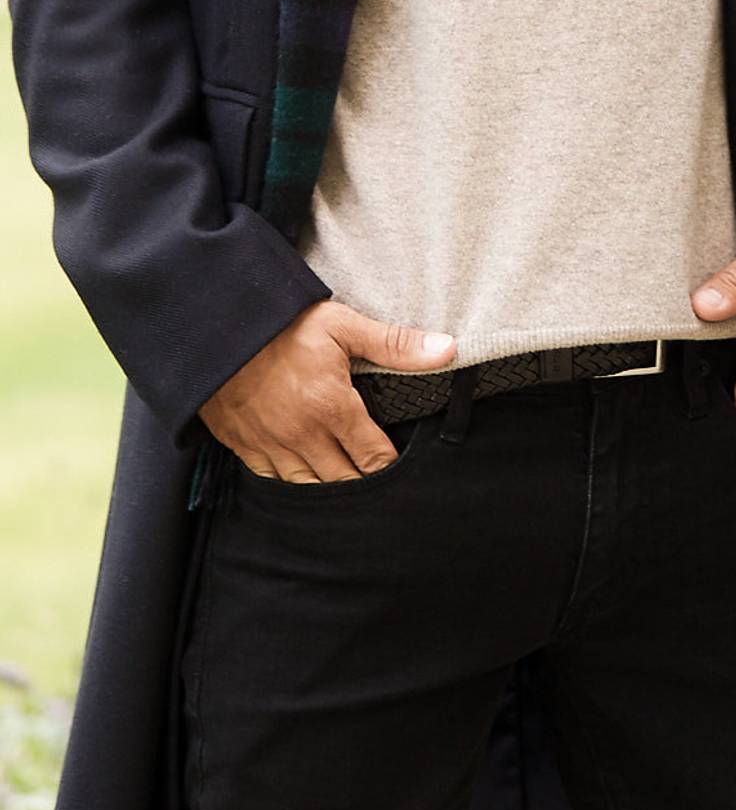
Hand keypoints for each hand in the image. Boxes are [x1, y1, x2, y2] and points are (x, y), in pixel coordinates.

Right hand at [198, 301, 455, 480]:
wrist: (214, 326)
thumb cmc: (282, 322)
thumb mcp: (342, 324)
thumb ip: (395, 343)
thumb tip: (448, 350)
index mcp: (330, 407)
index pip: (373, 458)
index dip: (389, 466)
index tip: (402, 467)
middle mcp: (301, 435)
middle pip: (344, 481)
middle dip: (364, 485)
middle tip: (380, 485)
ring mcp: (269, 445)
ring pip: (309, 488)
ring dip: (330, 488)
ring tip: (348, 484)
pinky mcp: (244, 446)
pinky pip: (273, 481)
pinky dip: (292, 482)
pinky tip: (306, 476)